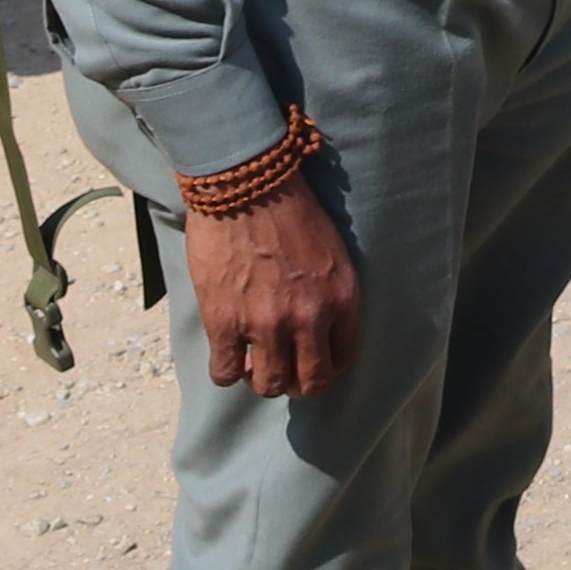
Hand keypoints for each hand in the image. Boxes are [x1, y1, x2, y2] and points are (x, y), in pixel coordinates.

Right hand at [185, 176, 362, 400]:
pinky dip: (227, 371)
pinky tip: (228, 355)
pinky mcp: (225, 322)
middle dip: (297, 383)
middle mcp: (309, 317)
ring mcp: (266, 324)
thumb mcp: (331, 252)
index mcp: (342, 297)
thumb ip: (329, 294)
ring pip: (269, 385)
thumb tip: (316, 328)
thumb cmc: (289, 209)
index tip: (313, 363)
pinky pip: (226, 374)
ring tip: (253, 363)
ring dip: (261, 380)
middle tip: (283, 371)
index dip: (327, 368)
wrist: (246, 184)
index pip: (344, 357)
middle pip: (310, 382)